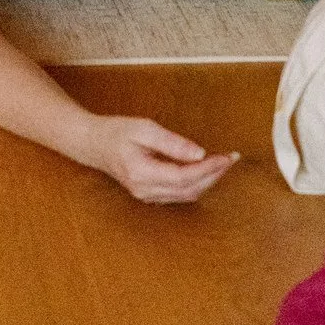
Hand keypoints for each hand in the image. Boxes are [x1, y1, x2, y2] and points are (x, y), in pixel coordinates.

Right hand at [88, 116, 238, 203]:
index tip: (226, 157)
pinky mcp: (150, 195)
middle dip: (214, 175)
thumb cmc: (116, 132)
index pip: (184, 176)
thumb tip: (199, 153)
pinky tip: (205, 173)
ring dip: (208, 181)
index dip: (209, 168)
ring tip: (223, 164)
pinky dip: (196, 185)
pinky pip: (180, 195)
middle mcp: (146, 191)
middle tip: (231, 159)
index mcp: (143, 173)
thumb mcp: (143, 128)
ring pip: (187, 195)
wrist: (93, 144)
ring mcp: (148, 196)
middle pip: (189, 189)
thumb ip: (172, 142)